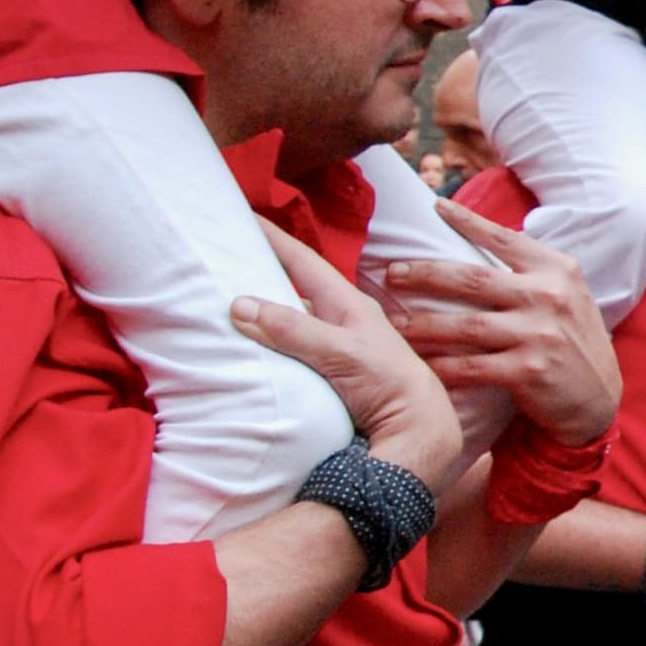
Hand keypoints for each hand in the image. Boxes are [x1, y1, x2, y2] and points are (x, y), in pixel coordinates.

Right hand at [235, 223, 462, 489]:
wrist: (418, 431)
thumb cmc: (389, 384)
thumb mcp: (340, 351)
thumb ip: (293, 329)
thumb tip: (240, 304)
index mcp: (347, 305)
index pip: (303, 261)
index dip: (274, 237)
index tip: (245, 214)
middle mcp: (341, 320)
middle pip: (295, 288)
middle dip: (264, 271)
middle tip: (227, 257)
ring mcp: (336, 347)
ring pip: (293, 319)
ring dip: (266, 310)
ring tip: (229, 300)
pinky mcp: (332, 374)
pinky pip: (294, 349)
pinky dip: (273, 343)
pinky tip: (254, 347)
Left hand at [378, 199, 622, 449]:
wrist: (599, 399)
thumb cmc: (572, 341)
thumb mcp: (566, 294)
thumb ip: (530, 271)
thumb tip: (483, 239)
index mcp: (557, 269)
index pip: (504, 238)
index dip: (467, 221)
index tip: (436, 206)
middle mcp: (549, 296)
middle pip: (472, 279)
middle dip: (425, 274)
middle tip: (391, 274)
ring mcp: (539, 334)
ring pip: (464, 325)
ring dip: (422, 326)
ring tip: (393, 325)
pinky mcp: (528, 371)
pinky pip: (471, 367)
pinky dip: (442, 367)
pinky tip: (419, 366)